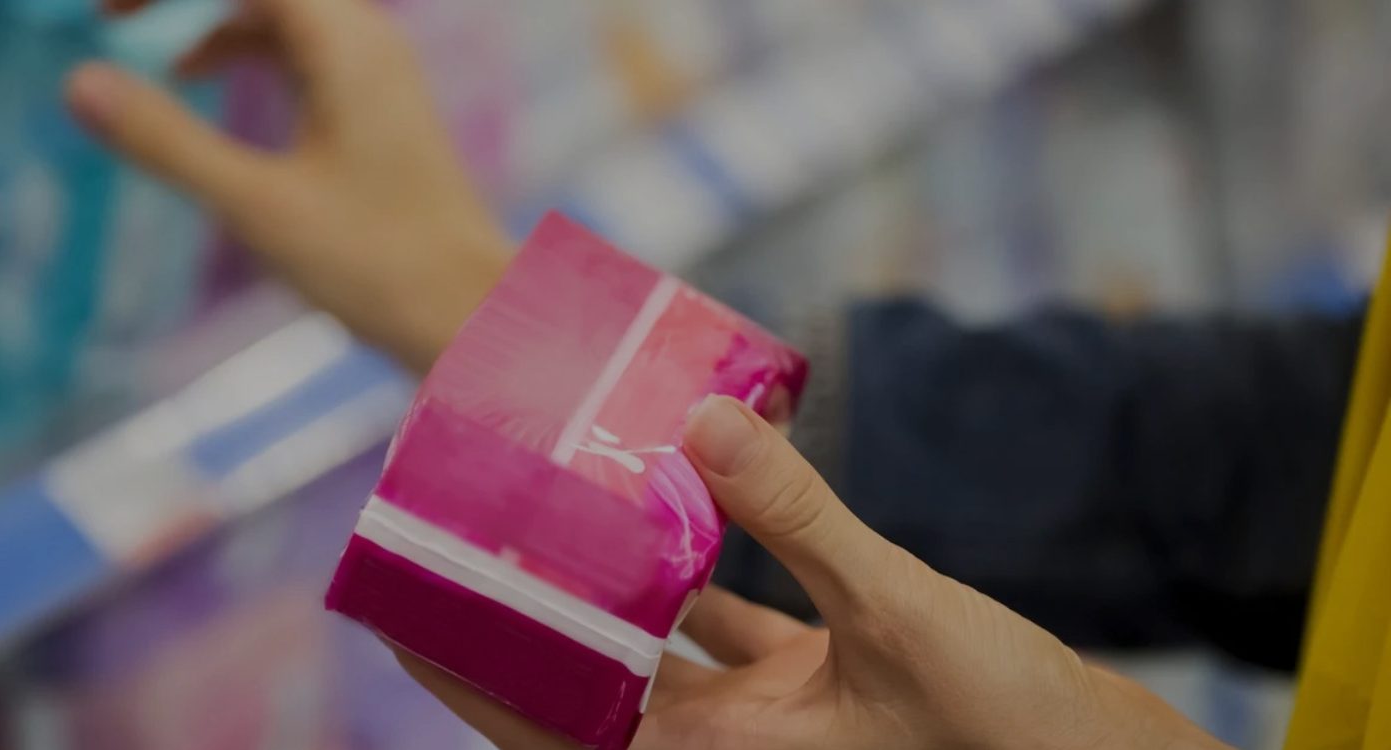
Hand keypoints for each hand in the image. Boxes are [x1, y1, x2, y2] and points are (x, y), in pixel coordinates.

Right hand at [66, 0, 509, 372]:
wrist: (470, 315)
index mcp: (343, 41)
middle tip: (108, 16)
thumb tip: (78, 82)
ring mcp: (374, 65)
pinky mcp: (373, 99)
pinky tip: (194, 75)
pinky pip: (294, 38)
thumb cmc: (376, 265)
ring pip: (277, 6)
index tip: (100, 12)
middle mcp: (366, 35)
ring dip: (205, 10)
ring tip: (135, 40)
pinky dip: (238, 40)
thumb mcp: (254, 205)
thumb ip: (166, 140)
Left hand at [402, 395, 1229, 749]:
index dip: (473, 680)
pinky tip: (686, 506)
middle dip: (524, 628)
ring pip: (656, 654)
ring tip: (557, 518)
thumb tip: (696, 420)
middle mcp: (728, 746)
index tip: (404, 623)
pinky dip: (703, 574)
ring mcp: (772, 723)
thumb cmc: (1008, 729)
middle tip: (463, 554)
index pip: (556, 726)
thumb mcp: (896, 612)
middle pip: (586, 690)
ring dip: (610, 593)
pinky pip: (730, 629)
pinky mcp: (819, 690)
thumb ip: (796, 515)